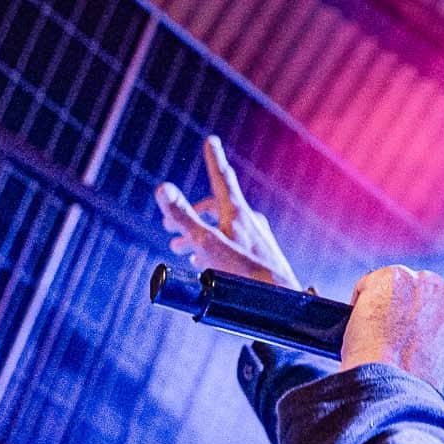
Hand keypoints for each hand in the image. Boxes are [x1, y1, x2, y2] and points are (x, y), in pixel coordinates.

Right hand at [156, 135, 298, 288]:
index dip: (213, 158)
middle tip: (169, 225)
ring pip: (225, 228)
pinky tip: (207, 265)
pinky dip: (216, 247)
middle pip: (218, 207)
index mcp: (237, 213)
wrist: (281, 302)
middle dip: (192, 213)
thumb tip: (162, 187)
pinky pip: (235, 245)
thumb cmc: (243, 274)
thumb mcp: (207, 243)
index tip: (211, 140)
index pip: (222, 177)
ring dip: (200, 234)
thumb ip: (183, 217)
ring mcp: (258, 238)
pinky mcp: (262, 257)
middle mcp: (251, 221)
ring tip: (180, 250)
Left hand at [342, 266, 443, 410]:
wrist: (393, 400)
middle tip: (402, 346)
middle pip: (436, 297)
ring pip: (406, 290)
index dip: (443, 331)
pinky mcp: (394, 278)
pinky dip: (365, 302)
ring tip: (382, 341)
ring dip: (395, 308)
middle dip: (421, 315)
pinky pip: (374, 285)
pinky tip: (364, 328)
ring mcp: (428, 283)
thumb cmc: (427, 408)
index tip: (427, 347)